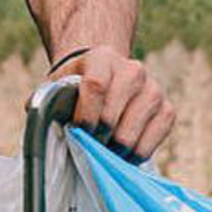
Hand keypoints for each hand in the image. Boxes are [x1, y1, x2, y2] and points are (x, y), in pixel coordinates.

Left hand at [50, 46, 173, 160]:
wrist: (105, 78)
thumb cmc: (76, 88)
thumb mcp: (57, 87)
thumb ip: (47, 102)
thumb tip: (44, 123)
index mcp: (102, 58)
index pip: (96, 85)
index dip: (85, 115)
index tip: (77, 131)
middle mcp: (133, 70)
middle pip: (113, 114)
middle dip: (96, 137)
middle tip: (87, 144)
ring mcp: (153, 89)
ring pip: (132, 132)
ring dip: (113, 148)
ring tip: (102, 149)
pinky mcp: (167, 110)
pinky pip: (152, 140)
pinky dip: (135, 153)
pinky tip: (121, 152)